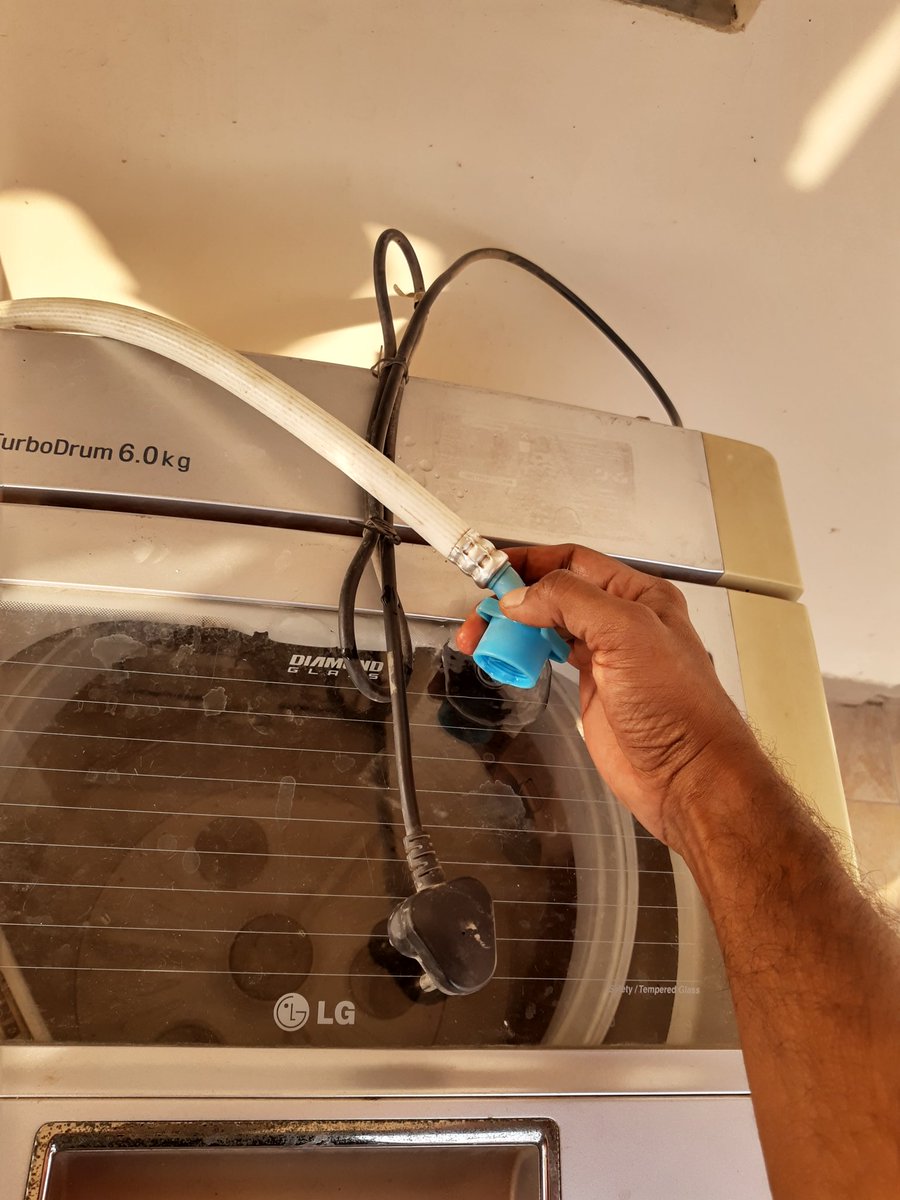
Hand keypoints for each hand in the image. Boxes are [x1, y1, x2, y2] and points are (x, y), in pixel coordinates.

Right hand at [456, 544, 764, 848]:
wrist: (687, 776)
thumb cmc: (675, 705)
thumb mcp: (626, 633)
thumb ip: (571, 602)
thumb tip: (520, 596)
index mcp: (638, 595)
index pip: (574, 562)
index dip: (530, 562)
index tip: (491, 570)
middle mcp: (621, 620)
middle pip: (554, 594)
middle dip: (513, 599)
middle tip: (480, 618)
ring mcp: (605, 656)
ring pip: (547, 627)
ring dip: (513, 629)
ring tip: (482, 640)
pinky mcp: (590, 689)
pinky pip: (549, 659)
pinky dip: (524, 655)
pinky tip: (508, 659)